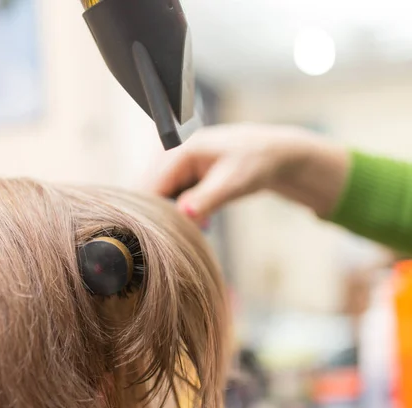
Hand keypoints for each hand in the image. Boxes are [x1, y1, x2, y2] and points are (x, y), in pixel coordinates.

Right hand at [145, 123, 349, 220]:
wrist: (276, 155)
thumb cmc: (256, 163)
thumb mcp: (232, 183)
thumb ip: (205, 200)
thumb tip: (184, 214)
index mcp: (180, 151)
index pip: (151, 186)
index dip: (153, 213)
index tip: (164, 236)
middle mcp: (175, 155)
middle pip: (154, 192)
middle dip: (165, 216)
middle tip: (184, 235)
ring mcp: (180, 165)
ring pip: (164, 197)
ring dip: (175, 215)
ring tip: (199, 225)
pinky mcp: (187, 174)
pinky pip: (176, 197)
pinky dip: (185, 211)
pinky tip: (203, 221)